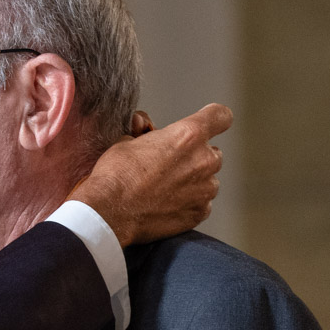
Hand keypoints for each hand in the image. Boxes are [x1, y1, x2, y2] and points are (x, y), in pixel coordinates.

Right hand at [68, 103, 230, 244]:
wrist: (108, 213)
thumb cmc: (115, 175)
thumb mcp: (127, 141)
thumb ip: (148, 135)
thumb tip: (144, 131)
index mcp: (188, 135)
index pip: (221, 116)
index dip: (214, 118)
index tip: (209, 122)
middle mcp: (204, 160)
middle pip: (213, 152)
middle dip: (196, 156)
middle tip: (170, 164)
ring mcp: (204, 189)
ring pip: (208, 179)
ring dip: (193, 181)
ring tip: (165, 188)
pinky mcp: (199, 212)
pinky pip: (201, 203)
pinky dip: (188, 202)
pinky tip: (166, 204)